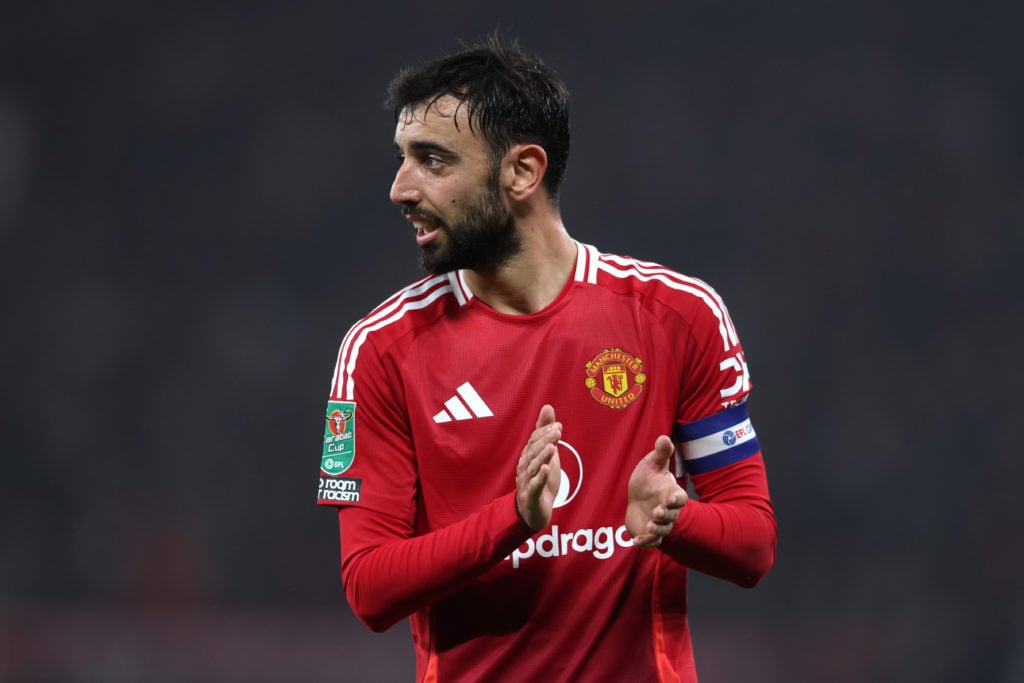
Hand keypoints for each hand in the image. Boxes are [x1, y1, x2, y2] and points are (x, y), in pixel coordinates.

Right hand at [515, 404, 561, 530]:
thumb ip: (545, 431)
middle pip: (532, 452)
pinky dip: (540, 478)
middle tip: (557, 432)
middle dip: (544, 441)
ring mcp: (527, 483)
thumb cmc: (541, 479)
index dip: (544, 433)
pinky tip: (546, 470)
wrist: (534, 512)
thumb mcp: (546, 454)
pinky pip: (534, 487)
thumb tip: (547, 407)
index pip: (533, 441)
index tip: (558, 426)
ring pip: (533, 468)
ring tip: (552, 447)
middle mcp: (524, 468)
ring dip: (542, 457)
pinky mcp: (532, 497)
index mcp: (528, 457)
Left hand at [625, 435, 687, 547]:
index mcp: (671, 493)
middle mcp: (667, 510)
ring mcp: (659, 523)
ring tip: (649, 526)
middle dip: (666, 515)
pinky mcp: (648, 534)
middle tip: (657, 512)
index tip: (671, 498)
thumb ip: (660, 454)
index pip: (680, 498)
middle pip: (672, 516)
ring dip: (657, 529)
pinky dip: (645, 543)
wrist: (638, 498)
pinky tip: (636, 542)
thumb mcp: (652, 464)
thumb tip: (663, 437)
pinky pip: (650, 541)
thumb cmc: (649, 480)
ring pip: (663, 530)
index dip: (677, 499)